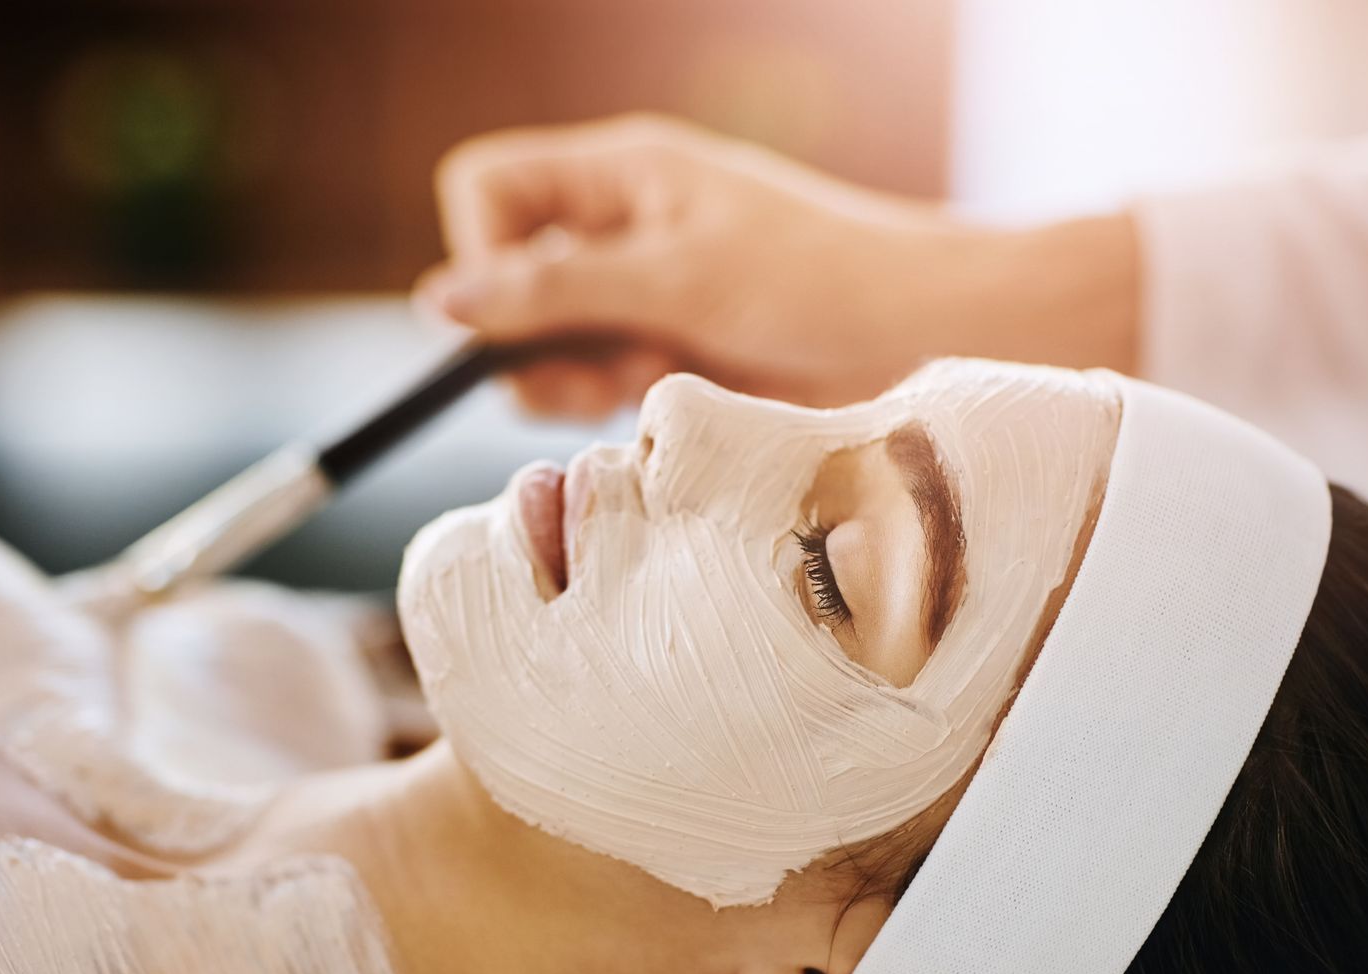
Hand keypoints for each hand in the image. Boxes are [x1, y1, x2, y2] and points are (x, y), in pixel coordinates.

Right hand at [417, 114, 1138, 417]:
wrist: (927, 338)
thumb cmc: (820, 280)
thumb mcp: (678, 278)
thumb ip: (555, 289)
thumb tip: (441, 301)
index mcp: (618, 175)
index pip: (486, 190)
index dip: (481, 253)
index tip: (522, 312)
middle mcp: (618, 229)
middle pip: (503, 279)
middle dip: (533, 337)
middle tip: (608, 362)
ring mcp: (639, 296)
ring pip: (541, 346)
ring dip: (574, 380)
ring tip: (652, 381)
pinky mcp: (664, 357)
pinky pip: (591, 386)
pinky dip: (611, 405)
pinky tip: (669, 401)